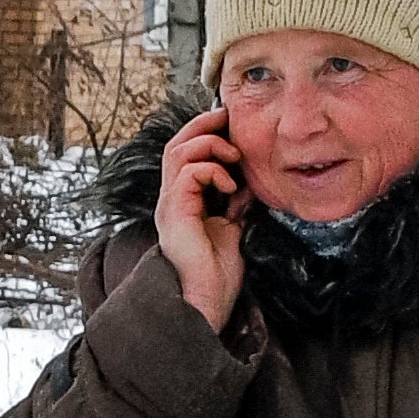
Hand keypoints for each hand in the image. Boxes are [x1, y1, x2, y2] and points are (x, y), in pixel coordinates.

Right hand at [154, 109, 247, 331]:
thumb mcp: (232, 229)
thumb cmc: (216, 275)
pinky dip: (212, 170)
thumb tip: (248, 183)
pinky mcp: (174, 211)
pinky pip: (188, 173)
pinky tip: (231, 185)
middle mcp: (171, 199)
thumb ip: (235, 204)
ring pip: (178, 152)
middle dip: (202, 125)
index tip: (231, 127)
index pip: (185, 155)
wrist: (206, 300)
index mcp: (182, 202)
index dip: (205, 135)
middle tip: (227, 117)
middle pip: (176, 145)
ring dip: (209, 146)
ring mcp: (170, 204)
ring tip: (234, 157)